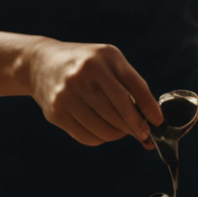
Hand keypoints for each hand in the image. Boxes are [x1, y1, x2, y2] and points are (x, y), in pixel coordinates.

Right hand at [23, 40, 161, 147]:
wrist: (40, 63)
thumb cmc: (85, 64)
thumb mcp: (107, 60)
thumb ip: (128, 83)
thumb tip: (149, 117)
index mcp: (103, 57)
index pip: (134, 86)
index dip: (149, 108)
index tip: (157, 122)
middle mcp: (84, 73)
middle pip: (120, 111)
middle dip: (136, 127)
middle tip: (143, 134)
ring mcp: (68, 93)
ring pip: (104, 128)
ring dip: (118, 135)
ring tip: (121, 131)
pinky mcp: (56, 112)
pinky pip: (87, 137)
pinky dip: (101, 139)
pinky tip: (103, 131)